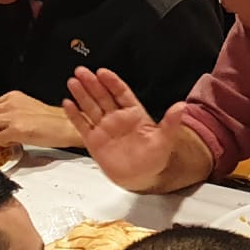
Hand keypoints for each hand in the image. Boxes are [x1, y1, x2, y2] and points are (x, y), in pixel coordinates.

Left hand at [0, 91, 79, 148]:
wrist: (71, 128)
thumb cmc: (54, 124)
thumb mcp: (26, 115)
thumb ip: (3, 121)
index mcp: (13, 97)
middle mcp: (11, 102)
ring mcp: (13, 114)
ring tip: (4, 141)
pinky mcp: (17, 128)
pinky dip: (1, 144)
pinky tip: (14, 143)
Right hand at [62, 67, 188, 188]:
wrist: (142, 177)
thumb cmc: (155, 158)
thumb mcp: (165, 139)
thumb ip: (170, 122)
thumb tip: (181, 107)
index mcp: (134, 114)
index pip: (122, 93)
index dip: (112, 82)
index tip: (103, 72)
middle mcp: (117, 118)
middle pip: (102, 96)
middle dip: (92, 84)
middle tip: (81, 71)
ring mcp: (104, 128)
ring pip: (90, 107)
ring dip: (81, 94)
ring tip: (72, 81)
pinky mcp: (94, 141)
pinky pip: (82, 125)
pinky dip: (74, 114)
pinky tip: (67, 103)